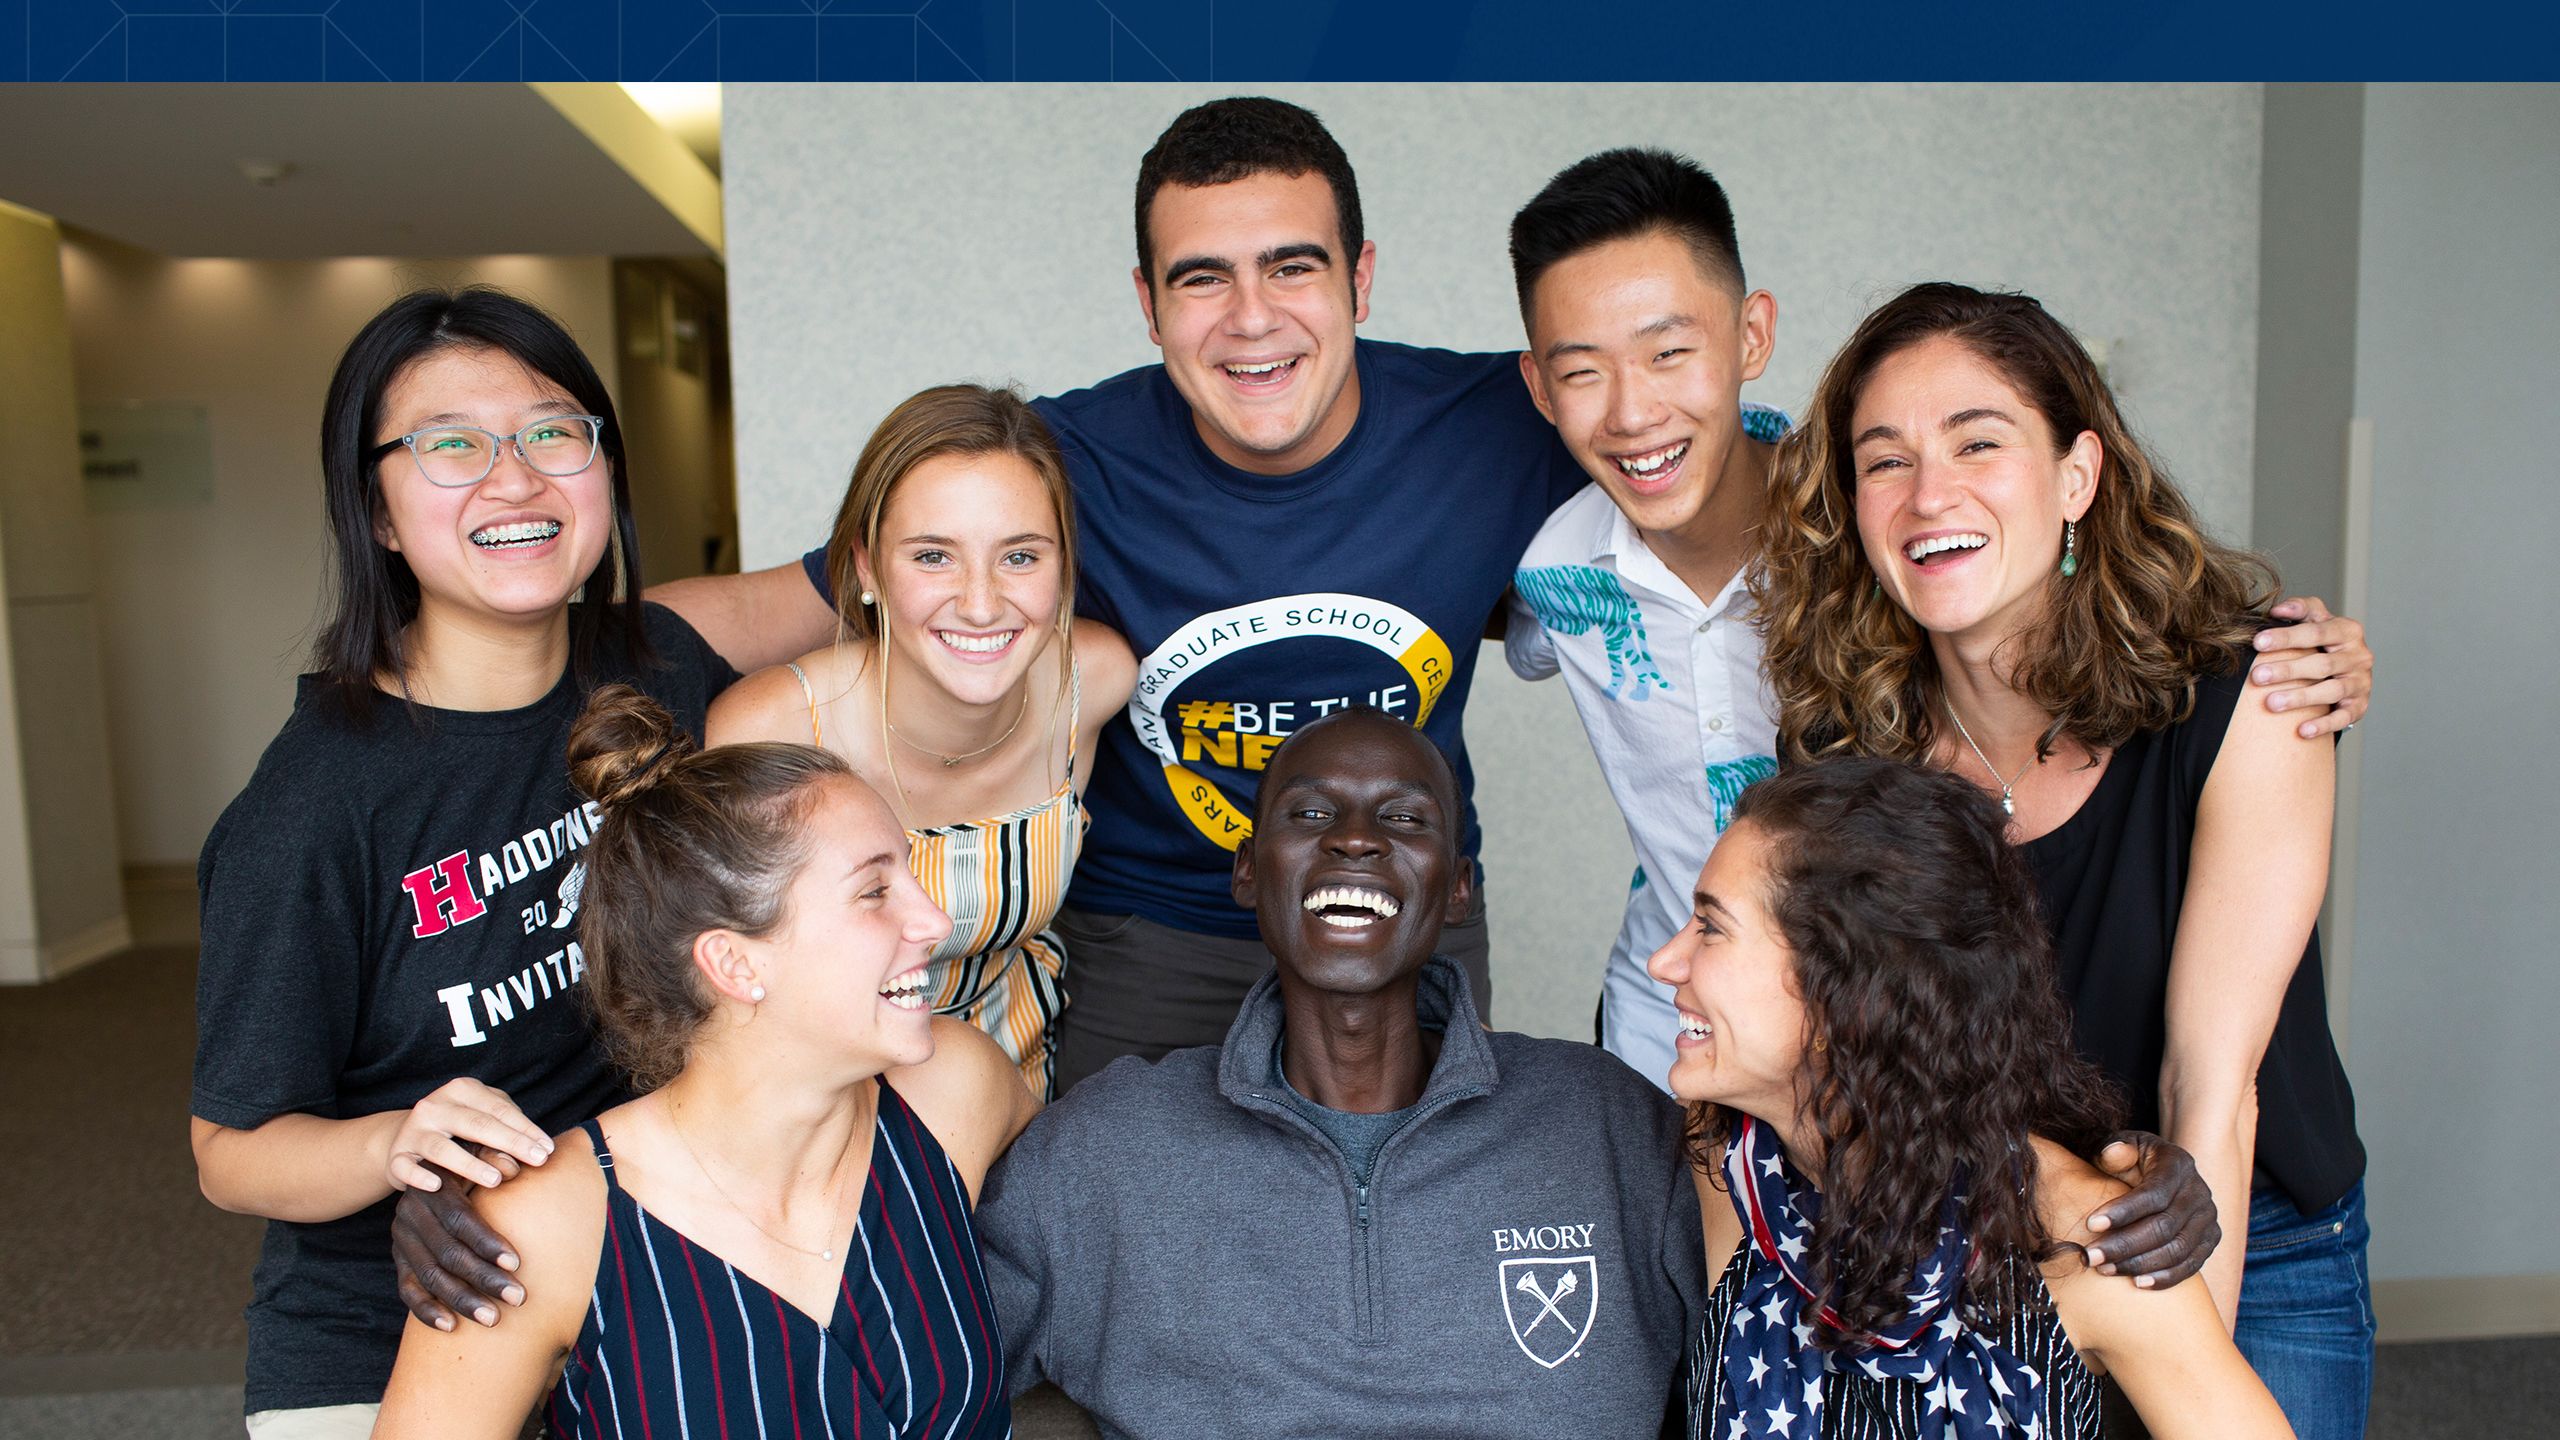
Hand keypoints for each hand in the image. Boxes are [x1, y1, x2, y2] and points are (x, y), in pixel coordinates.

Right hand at [381, 1077, 552, 1192]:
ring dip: (470, 1164)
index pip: (499, 1110)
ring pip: (442, 1148)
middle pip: (477, 1125)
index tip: (548, 1149)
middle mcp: (435, 1106)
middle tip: (537, 1161)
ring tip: (496, 1179)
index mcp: (461, 1090)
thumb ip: (505, 1131)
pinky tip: (438, 1185)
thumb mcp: (483, 1120)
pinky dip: (421, 1176)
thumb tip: (531, 1155)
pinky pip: (407, 1168)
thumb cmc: (458, 1129)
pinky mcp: (397, 1157)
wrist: (405, 1138)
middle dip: (511, 1143)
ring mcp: (413, 1131)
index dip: (526, 1130)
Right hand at [391, 1159, 525, 1330]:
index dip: (487, 1241)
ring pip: (430, 1276)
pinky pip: (407, 1290)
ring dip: (462, 1300)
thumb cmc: (469, 1164)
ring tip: (493, 1319)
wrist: (428, 1170)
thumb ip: (494, 1157)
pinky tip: (450, 1326)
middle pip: (447, 1253)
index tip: (517, 1263)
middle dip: (484, 1278)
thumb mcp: (477, 1152)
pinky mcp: (398, 1260)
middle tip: (518, 1297)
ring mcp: (402, 1239)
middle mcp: (411, 1214)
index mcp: (433, 1187)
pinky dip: (426, 1310)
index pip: (459, 1219)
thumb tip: (512, 1169)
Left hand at [2085, 1133, 2219, 1287]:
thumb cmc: (2129, 1158)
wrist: (2157, 1170)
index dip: (2123, 1211)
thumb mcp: (2119, 1146)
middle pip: (2164, 1226)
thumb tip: (2112, 1152)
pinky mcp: (2209, 1239)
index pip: (2153, 1193)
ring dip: (2139, 1264)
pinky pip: (2191, 1264)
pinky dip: (2165, 1277)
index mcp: (2177, 1163)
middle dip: (2124, 1244)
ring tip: (2105, 1269)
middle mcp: (2199, 1191)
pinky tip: (2137, 1283)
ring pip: (2178, 1249)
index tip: (2090, 1224)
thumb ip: (2113, 1148)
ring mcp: (2207, 1217)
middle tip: (2090, 1256)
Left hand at [2251, 595, 2371, 738]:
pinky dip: (2323, 724)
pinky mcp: (2359, 705)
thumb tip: (2277, 610)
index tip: (2258, 642)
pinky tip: (2302, 730)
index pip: (2316, 631)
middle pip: (2322, 664)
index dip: (2287, 636)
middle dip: (2288, 670)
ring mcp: (2361, 682)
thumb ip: (2301, 609)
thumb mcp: (2317, 620)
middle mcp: (2358, 655)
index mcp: (2347, 630)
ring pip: (2331, 691)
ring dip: (2300, 697)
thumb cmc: (2324, 641)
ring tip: (2271, 703)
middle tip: (2257, 676)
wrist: (2349, 668)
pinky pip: (2343, 717)